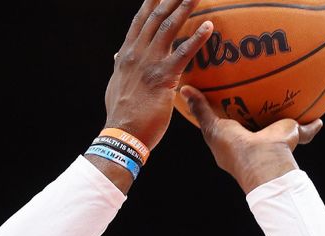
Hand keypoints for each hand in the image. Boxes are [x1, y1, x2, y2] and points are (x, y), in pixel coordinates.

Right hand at [104, 0, 213, 150]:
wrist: (122, 134)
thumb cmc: (122, 115)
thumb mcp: (116, 86)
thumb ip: (120, 68)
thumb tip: (117, 56)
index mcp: (126, 55)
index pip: (139, 21)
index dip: (150, 2)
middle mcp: (136, 53)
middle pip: (155, 16)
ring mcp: (149, 63)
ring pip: (168, 27)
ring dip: (184, 6)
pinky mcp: (163, 77)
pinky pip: (183, 53)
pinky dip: (197, 37)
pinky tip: (209, 26)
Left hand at [180, 86, 322, 193]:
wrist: (263, 161)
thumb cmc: (234, 148)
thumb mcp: (213, 127)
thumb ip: (201, 110)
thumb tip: (185, 89)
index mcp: (236, 139)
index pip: (232, 120)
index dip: (232, 107)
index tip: (231, 91)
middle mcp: (256, 140)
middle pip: (258, 120)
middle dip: (260, 107)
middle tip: (261, 86)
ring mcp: (275, 139)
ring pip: (283, 123)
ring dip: (289, 115)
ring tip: (294, 95)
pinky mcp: (292, 135)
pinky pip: (307, 129)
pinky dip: (313, 125)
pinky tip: (319, 116)